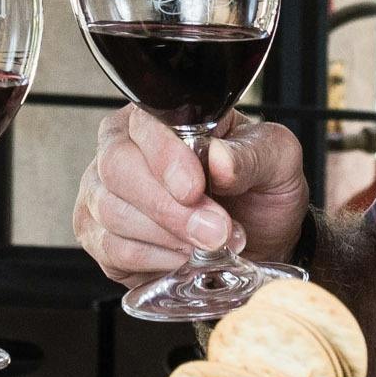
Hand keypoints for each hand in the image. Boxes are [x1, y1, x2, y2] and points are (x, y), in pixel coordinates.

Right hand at [74, 107, 310, 279]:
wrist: (258, 241)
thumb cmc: (258, 191)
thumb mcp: (276, 161)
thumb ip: (251, 154)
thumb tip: (220, 160)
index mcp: (160, 117)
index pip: (145, 125)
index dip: (166, 158)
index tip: (194, 189)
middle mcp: (121, 147)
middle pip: (119, 169)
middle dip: (170, 209)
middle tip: (216, 231)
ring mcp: (102, 191)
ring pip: (113, 212)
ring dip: (168, 237)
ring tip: (210, 245)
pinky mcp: (99, 235)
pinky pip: (111, 248)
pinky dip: (154, 259)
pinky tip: (183, 258)